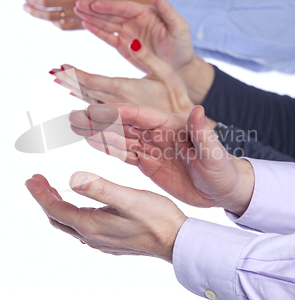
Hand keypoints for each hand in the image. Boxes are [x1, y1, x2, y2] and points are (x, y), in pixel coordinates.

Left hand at [25, 173, 186, 262]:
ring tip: (53, 189)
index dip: (40, 193)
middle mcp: (92, 236)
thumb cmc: (157, 219)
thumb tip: (72, 179)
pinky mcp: (110, 241)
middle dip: (44, 198)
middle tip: (37, 181)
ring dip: (58, 206)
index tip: (30, 179)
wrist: (177, 242)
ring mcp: (100, 241)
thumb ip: (100, 189)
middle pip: (58, 218)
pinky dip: (72, 213)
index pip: (55, 209)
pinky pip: (82, 228)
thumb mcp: (129, 199)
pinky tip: (80, 205)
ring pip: (69, 223)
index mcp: (92, 225)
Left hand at [49, 39, 197, 118]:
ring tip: (59, 81)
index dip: (73, 74)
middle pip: (85, 91)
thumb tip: (131, 40)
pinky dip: (85, 101)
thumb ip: (147, 57)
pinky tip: (78, 97)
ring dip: (73, 91)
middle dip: (69, 81)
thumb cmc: (177, 96)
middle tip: (53, 73)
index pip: (91, 81)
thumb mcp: (166, 72)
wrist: (183, 126)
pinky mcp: (122, 118)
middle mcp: (117, 103)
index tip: (59, 67)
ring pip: (90, 101)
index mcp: (125, 89)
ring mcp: (118, 113)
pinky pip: (98, 110)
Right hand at [69, 105, 254, 214]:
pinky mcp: (150, 164)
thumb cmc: (223, 170)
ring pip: (120, 138)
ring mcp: (152, 148)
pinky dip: (108, 149)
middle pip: (123, 125)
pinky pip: (125, 154)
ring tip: (75, 128)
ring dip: (98, 133)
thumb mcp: (213, 154)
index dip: (115, 113)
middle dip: (98, 121)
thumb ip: (202, 133)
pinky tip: (93, 143)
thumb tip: (198, 110)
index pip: (139, 116)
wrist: (225, 190)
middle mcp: (158, 134)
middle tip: (73, 117)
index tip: (93, 112)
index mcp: (171, 127)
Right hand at [73, 0, 214, 102]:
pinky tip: (84, 23)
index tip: (94, 4)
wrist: (180, 67)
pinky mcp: (124, 46)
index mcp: (146, 13)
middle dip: (94, 8)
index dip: (108, 6)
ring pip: (106, 23)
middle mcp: (134, 20)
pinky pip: (108, 36)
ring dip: (91, 17)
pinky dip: (96, 31)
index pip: (124, 7)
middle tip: (77, 3)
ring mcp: (128, 32)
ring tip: (75, 9)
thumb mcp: (179, 27)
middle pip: (111, 12)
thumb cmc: (182, 46)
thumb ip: (167, 9)